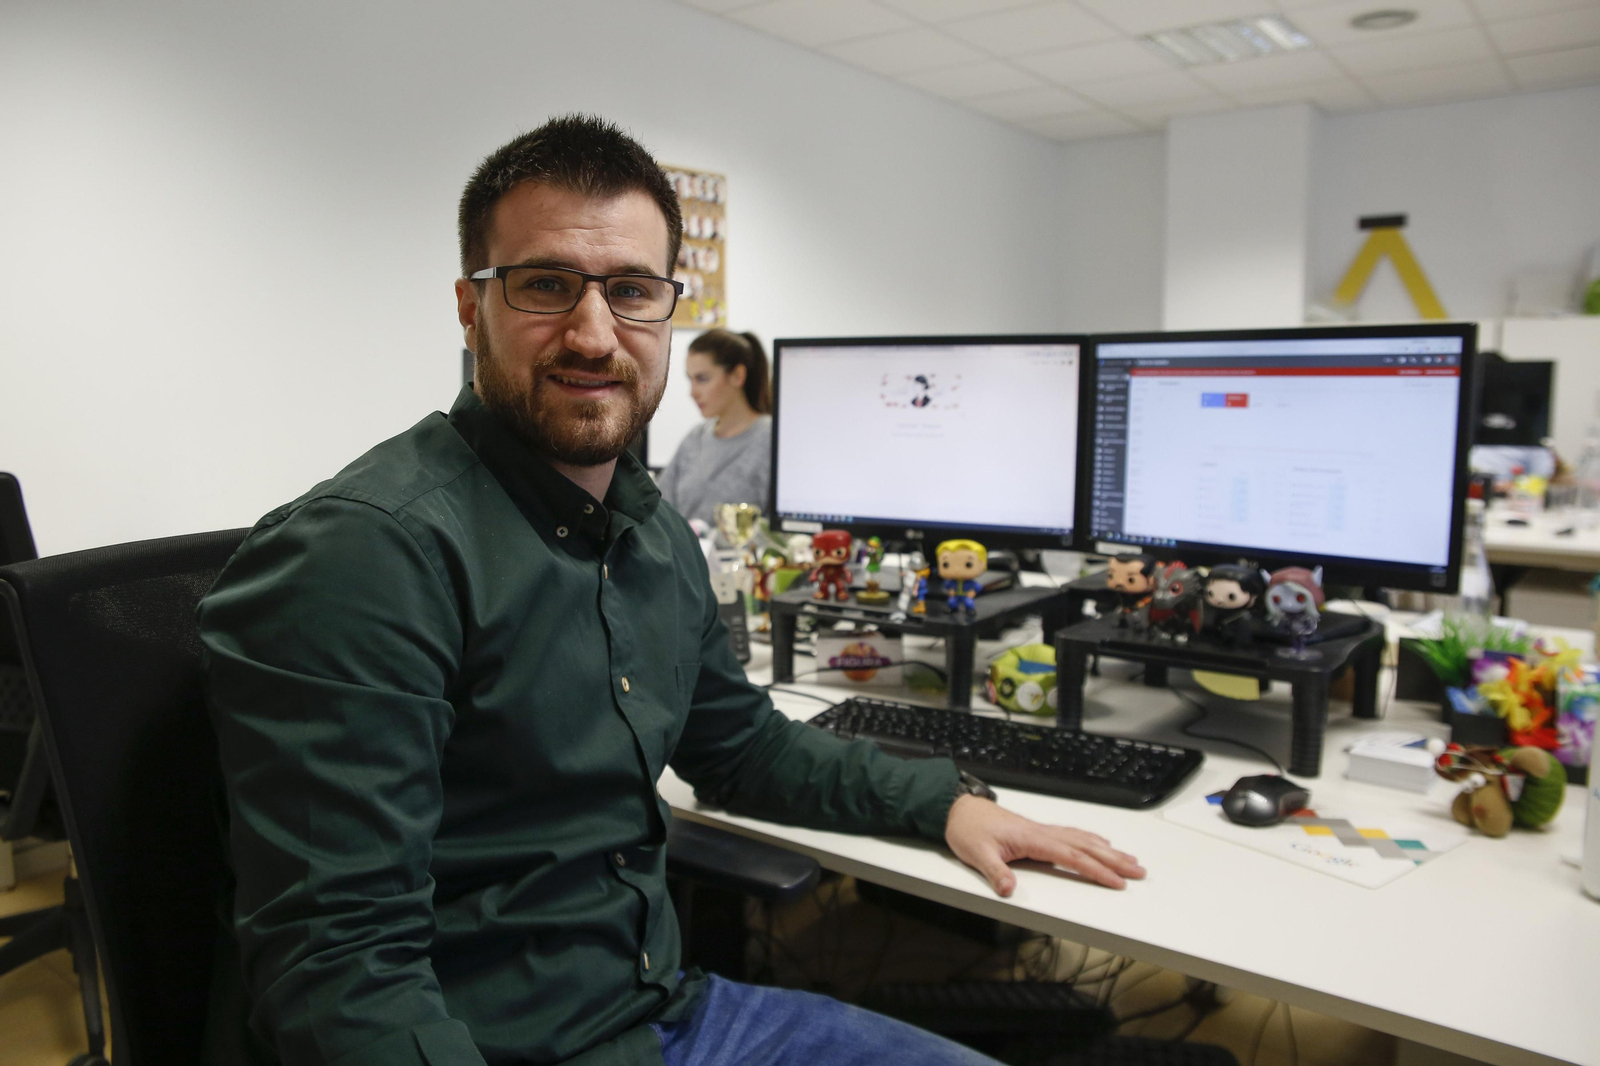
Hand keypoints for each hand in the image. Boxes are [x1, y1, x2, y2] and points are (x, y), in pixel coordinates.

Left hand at [944, 794, 1145, 895]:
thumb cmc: (968, 829)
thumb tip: (1009, 890)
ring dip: (1108, 850)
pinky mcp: (1037, 831)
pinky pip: (1072, 834)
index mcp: (1032, 838)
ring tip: (1130, 860)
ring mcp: (1041, 830)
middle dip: (1114, 861)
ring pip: (1082, 839)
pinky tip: (1100, 843)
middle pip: (1086, 847)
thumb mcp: (976, 854)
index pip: (1072, 857)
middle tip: (1139, 872)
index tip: (1117, 882)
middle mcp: (1041, 832)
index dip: (1096, 870)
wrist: (957, 809)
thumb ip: (995, 872)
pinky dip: (1091, 840)